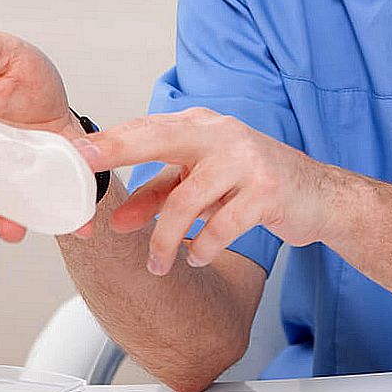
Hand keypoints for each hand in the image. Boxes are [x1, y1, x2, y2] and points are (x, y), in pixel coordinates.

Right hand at [0, 24, 87, 242]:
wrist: (55, 98)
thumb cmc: (20, 74)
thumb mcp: (5, 53)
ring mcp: (12, 175)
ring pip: (5, 202)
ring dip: (8, 218)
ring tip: (13, 230)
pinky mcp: (45, 182)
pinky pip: (54, 201)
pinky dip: (67, 217)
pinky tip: (80, 225)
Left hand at [80, 108, 343, 274]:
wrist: (317, 196)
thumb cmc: (254, 184)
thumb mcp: (203, 185)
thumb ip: (160, 195)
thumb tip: (115, 220)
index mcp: (203, 126)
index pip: (147, 129)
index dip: (109, 141)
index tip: (74, 151)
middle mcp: (223, 134)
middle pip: (161, 139)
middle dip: (119, 150)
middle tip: (86, 166)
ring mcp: (247, 160)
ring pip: (187, 200)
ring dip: (165, 240)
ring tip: (158, 265)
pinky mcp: (267, 190)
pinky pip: (221, 226)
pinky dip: (203, 247)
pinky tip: (199, 256)